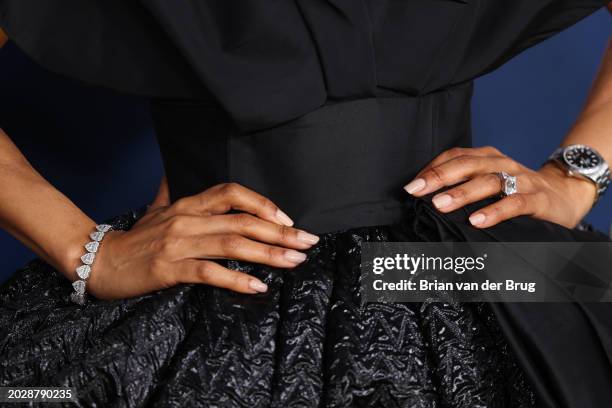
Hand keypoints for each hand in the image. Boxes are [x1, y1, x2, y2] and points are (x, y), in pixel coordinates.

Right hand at [87, 180, 318, 299]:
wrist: (98, 261)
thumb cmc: (134, 239)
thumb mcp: (154, 210)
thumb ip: (168, 192)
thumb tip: (168, 172)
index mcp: (188, 204)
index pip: (232, 193)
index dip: (263, 204)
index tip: (288, 219)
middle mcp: (188, 219)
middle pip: (243, 220)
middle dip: (280, 232)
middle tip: (308, 242)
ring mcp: (179, 243)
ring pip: (233, 244)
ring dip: (269, 254)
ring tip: (295, 261)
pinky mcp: (169, 268)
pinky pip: (210, 272)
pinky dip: (237, 279)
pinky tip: (259, 286)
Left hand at [403, 146, 596, 228]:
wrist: (565, 194)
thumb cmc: (516, 191)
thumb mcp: (489, 183)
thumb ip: (463, 186)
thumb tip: (424, 200)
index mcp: (487, 158)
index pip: (455, 156)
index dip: (432, 169)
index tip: (411, 186)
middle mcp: (502, 164)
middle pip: (467, 165)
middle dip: (440, 177)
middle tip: (417, 191)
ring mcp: (521, 180)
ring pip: (488, 182)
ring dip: (462, 193)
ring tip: (440, 204)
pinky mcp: (538, 199)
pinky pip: (515, 203)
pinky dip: (494, 212)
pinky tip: (476, 221)